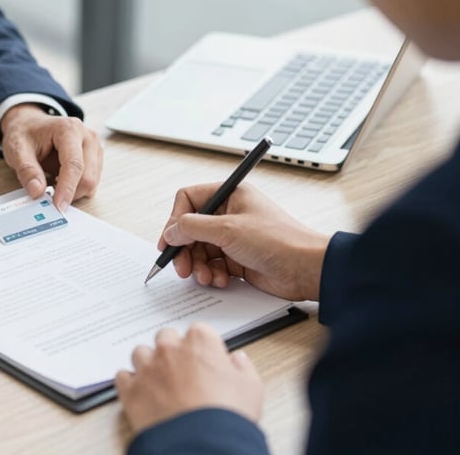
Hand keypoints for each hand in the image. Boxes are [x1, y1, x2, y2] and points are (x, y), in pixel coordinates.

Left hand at [0, 104, 102, 210]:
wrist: (30, 124)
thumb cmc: (25, 133)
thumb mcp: (17, 149)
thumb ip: (27, 170)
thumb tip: (37, 191)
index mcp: (69, 129)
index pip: (74, 164)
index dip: (67, 188)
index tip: (58, 206)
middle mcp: (87, 137)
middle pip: (88, 176)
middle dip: (70, 192)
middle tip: (49, 195)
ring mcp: (94, 147)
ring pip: (92, 182)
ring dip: (73, 191)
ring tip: (52, 182)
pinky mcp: (95, 158)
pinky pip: (91, 182)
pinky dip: (76, 188)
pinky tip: (60, 180)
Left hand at [115, 324, 262, 433]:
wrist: (201, 444)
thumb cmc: (227, 416)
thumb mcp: (251, 389)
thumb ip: (243, 368)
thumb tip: (238, 360)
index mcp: (200, 341)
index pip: (198, 331)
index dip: (201, 346)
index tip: (204, 358)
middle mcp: (170, 348)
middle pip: (166, 337)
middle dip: (172, 349)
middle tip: (181, 369)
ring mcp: (147, 367)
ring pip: (141, 353)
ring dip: (148, 363)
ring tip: (158, 380)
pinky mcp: (130, 390)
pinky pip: (122, 376)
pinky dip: (129, 382)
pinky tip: (139, 391)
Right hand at [159, 183, 329, 300]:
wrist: (306, 269)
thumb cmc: (277, 240)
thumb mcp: (228, 229)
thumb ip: (193, 227)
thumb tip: (171, 231)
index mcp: (230, 195)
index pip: (189, 200)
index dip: (176, 220)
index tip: (169, 241)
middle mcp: (230, 213)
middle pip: (191, 229)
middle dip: (185, 250)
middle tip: (182, 267)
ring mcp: (234, 237)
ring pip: (200, 250)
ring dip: (198, 265)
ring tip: (205, 276)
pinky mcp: (238, 259)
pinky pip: (213, 265)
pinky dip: (212, 274)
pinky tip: (221, 280)